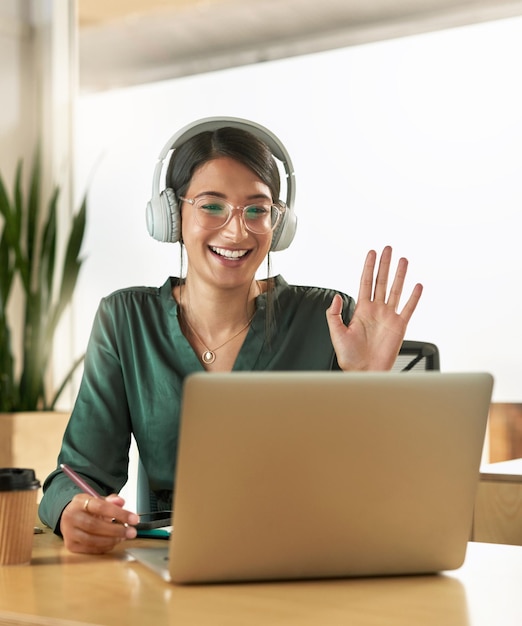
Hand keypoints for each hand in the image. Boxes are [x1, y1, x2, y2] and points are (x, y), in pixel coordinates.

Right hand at [60, 493, 138, 553]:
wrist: (70, 516)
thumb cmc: (87, 509)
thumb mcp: (98, 499)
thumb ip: (111, 500)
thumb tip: (121, 502)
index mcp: (80, 501)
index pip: (101, 507)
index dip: (119, 513)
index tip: (134, 519)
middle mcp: (72, 516)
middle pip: (94, 525)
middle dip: (116, 530)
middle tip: (131, 532)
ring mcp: (69, 532)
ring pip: (91, 539)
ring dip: (111, 540)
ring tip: (123, 537)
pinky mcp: (70, 545)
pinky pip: (89, 549)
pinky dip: (104, 547)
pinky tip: (113, 543)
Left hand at [326, 246, 422, 370]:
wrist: (363, 372)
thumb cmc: (349, 356)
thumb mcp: (336, 333)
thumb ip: (334, 314)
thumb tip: (337, 297)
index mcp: (361, 310)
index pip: (366, 282)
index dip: (369, 267)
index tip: (372, 253)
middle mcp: (376, 310)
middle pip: (381, 281)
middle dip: (385, 265)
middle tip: (388, 249)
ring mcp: (388, 317)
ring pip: (395, 290)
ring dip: (399, 275)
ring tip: (403, 261)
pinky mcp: (399, 326)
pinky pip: (408, 308)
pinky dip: (414, 297)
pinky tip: (417, 286)